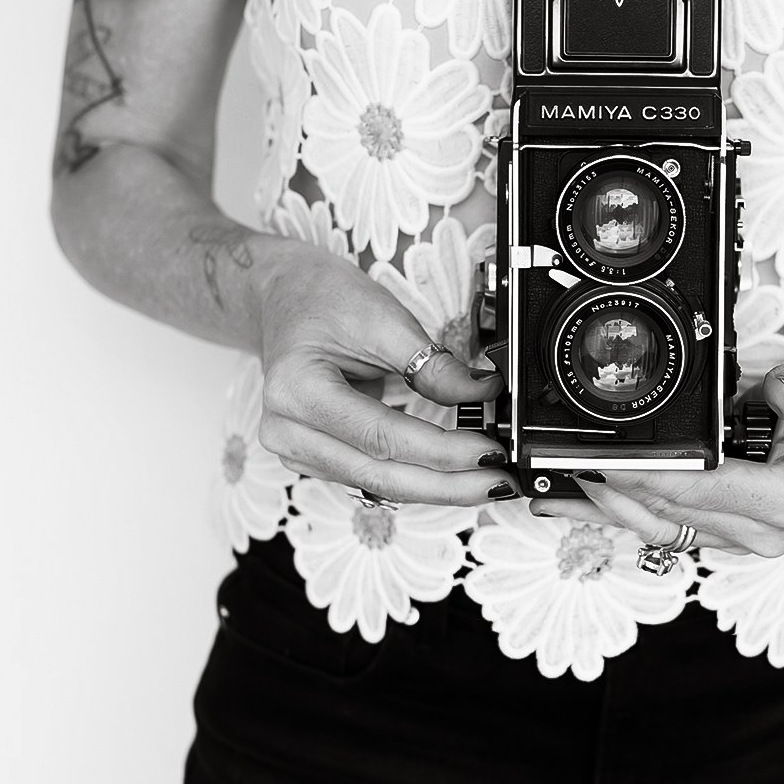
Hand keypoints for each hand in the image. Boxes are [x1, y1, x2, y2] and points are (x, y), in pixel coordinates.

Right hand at [254, 237, 512, 504]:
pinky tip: (450, 477)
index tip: (491, 451)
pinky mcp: (312, 455)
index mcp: (296, 390)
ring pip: (377, 483)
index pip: (383, 437)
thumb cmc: (323, 298)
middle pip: (379, 475)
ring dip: (436, 487)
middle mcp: (286, 431)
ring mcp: (294, 449)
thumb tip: (484, 393)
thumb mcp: (383, 318)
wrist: (282, 296)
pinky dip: (414, 477)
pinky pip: (369, 475)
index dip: (443, 451)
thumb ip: (433, 364)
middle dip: (447, 484)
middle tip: (501, 483)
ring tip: (486, 482)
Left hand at [530, 345, 783, 556]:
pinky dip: (618, 511)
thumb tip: (777, 391)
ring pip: (657, 527)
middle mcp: (765, 529)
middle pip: (671, 513)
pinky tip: (576, 501)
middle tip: (562, 465)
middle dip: (614, 489)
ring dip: (603, 509)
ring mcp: (740, 535)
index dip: (650, 477)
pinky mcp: (719, 528)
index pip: (705, 491)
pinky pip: (661, 523)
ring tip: (551, 491)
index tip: (606, 461)